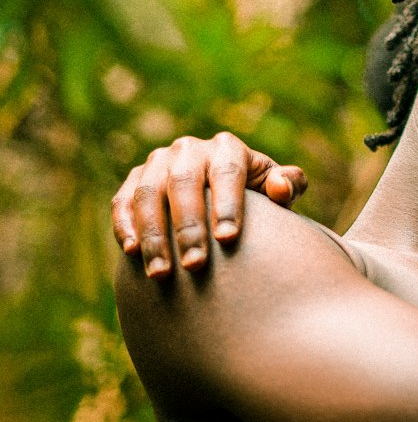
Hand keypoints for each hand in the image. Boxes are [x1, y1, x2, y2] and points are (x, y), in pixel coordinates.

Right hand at [111, 132, 306, 277]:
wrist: (220, 198)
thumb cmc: (257, 199)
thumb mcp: (277, 190)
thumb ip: (289, 185)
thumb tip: (280, 187)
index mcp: (227, 148)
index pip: (227, 172)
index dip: (227, 204)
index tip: (228, 239)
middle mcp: (189, 149)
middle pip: (184, 183)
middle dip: (188, 226)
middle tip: (195, 265)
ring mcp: (158, 162)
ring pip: (149, 194)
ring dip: (153, 234)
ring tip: (162, 273)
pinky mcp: (134, 180)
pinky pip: (123, 200)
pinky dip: (124, 225)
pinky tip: (131, 253)